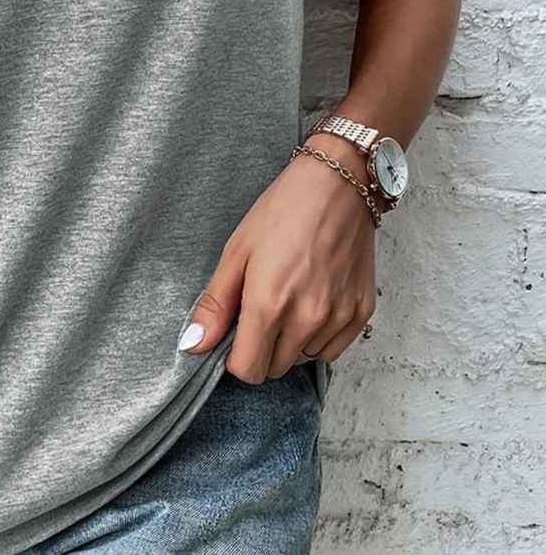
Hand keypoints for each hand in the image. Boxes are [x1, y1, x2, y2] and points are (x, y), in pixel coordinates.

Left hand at [179, 146, 376, 380]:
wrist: (338, 183)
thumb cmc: (284, 210)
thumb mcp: (236, 252)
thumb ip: (215, 305)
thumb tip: (193, 345)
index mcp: (269, 303)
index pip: (247, 370)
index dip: (235, 358)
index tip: (236, 336)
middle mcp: (307, 317)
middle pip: (274, 369)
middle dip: (261, 349)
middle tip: (261, 310)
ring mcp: (338, 317)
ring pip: (303, 359)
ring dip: (290, 343)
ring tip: (289, 301)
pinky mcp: (361, 312)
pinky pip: (332, 349)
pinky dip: (318, 338)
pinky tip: (312, 304)